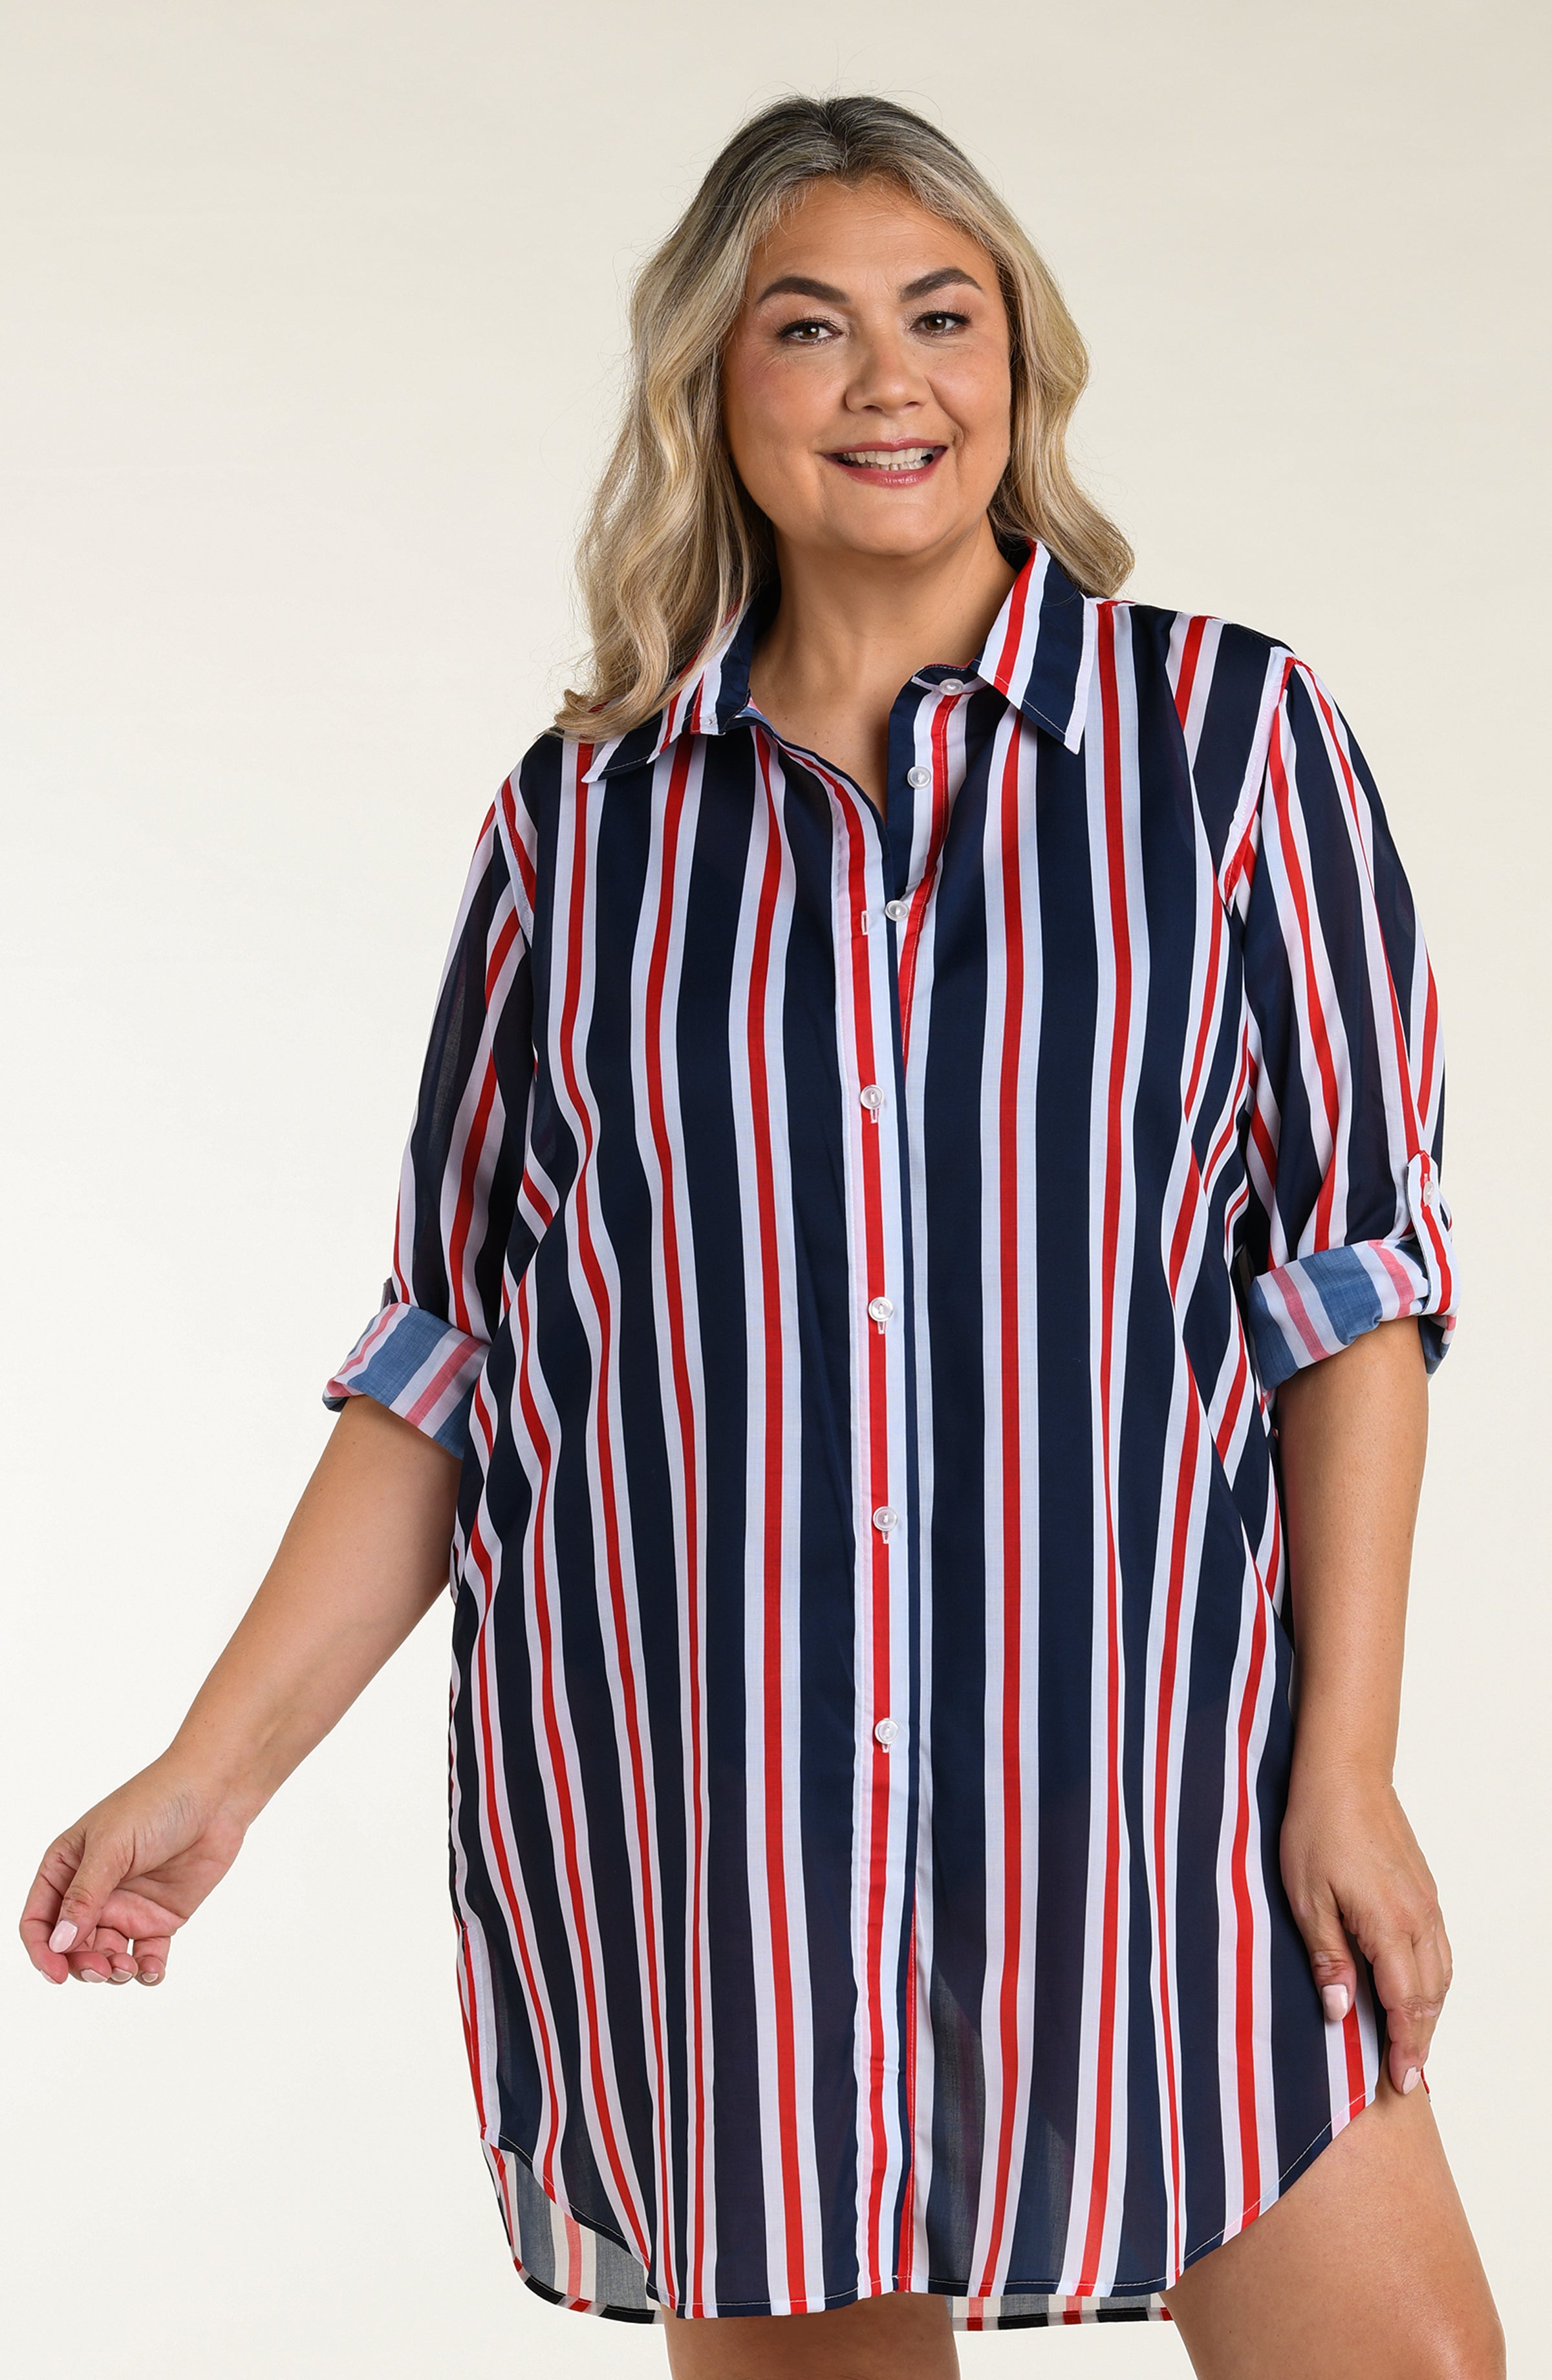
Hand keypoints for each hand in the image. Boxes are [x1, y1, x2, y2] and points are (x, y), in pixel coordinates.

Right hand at [19, 1759, 250, 1986]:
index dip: (42, 1950)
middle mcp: (93, 1891)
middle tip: (103, 1968)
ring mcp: (127, 1906)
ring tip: (128, 1968)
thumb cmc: (157, 1802)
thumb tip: (58, 1942)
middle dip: (82, 1965)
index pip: (39, 1919)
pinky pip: (146, 1956)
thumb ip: (84, 1896)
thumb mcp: (112, 1846)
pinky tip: (151, 1971)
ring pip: (107, 1956)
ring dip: (112, 1972)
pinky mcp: (160, 1916)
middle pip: (72, 1946)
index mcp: (67, 1867)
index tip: (57, 1972)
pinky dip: (146, 1972)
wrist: (216, 1793)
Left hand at [1280, 1765, 1451, 2095]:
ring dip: (1429, 2014)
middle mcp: (1418, 1918)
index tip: (1400, 2083)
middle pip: (1429, 1997)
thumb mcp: (1306, 1896)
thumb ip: (1326, 1956)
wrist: (1345, 1773)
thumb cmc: (1317, 1828)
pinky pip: (1439, 1950)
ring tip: (1411, 2046)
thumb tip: (1338, 2011)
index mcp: (1388, 1924)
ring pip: (1440, 1975)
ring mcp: (1427, 1903)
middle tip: (1407, 2080)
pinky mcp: (1425, 1890)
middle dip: (1419, 2042)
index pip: (1403, 2003)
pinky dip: (1433, 1982)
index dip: (1402, 2047)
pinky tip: (1417, 1993)